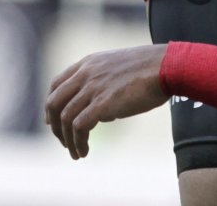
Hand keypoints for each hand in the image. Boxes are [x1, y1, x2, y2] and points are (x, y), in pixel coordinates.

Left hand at [45, 44, 168, 158]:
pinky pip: (79, 127)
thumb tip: (99, 110)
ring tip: (76, 153)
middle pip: (53, 102)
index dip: (51, 104)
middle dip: (54, 126)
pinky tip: (84, 151)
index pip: (57, 84)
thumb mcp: (118, 68)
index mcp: (88, 63)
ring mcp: (92, 88)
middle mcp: (85, 74)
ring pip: (64, 119)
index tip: (52, 120)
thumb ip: (103, 82)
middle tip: (62, 141)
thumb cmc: (150, 69)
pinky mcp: (102, 104)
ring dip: (67, 140)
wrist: (165, 67)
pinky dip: (78, 143)